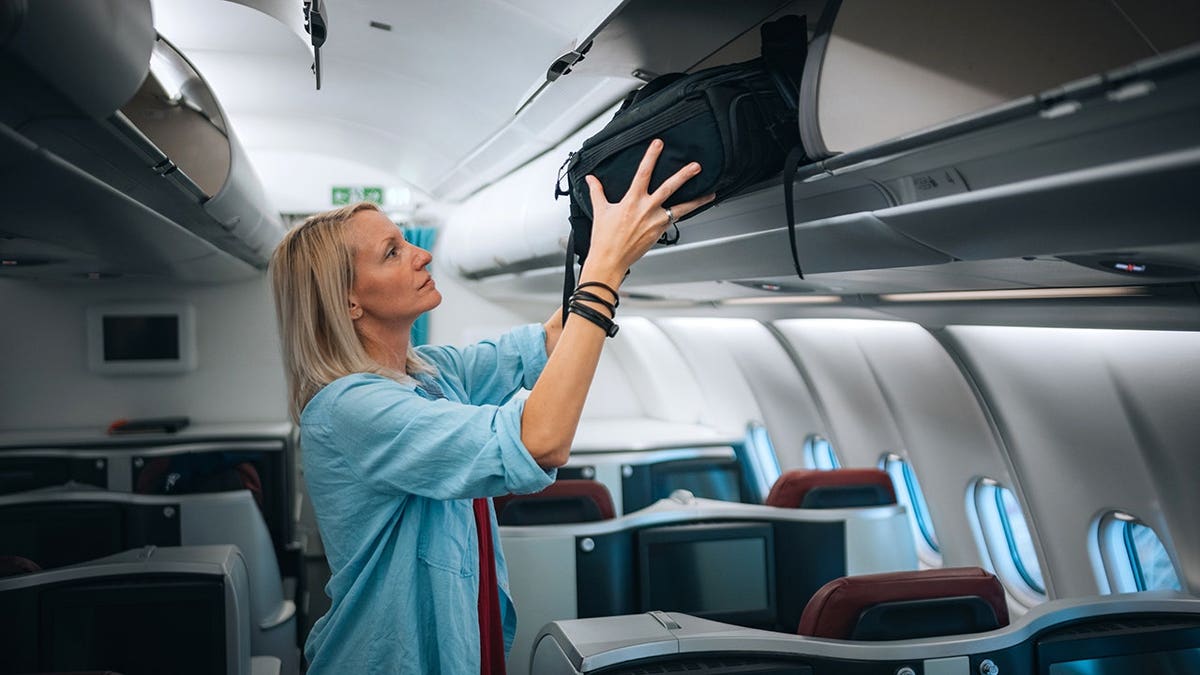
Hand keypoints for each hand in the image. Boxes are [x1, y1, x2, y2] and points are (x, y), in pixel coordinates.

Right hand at [583, 139, 714, 276]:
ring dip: (697, 200)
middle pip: (669, 187)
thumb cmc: (604, 238)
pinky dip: (684, 213)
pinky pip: (675, 219)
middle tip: (696, 167)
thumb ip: (596, 191)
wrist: (610, 259)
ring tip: (710, 194)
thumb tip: (591, 179)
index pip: (643, 173)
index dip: (651, 156)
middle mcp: (646, 209)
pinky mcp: (660, 232)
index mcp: (631, 201)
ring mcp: (655, 221)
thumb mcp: (600, 211)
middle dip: (683, 175)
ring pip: (681, 208)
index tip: (658, 144)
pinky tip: (693, 209)